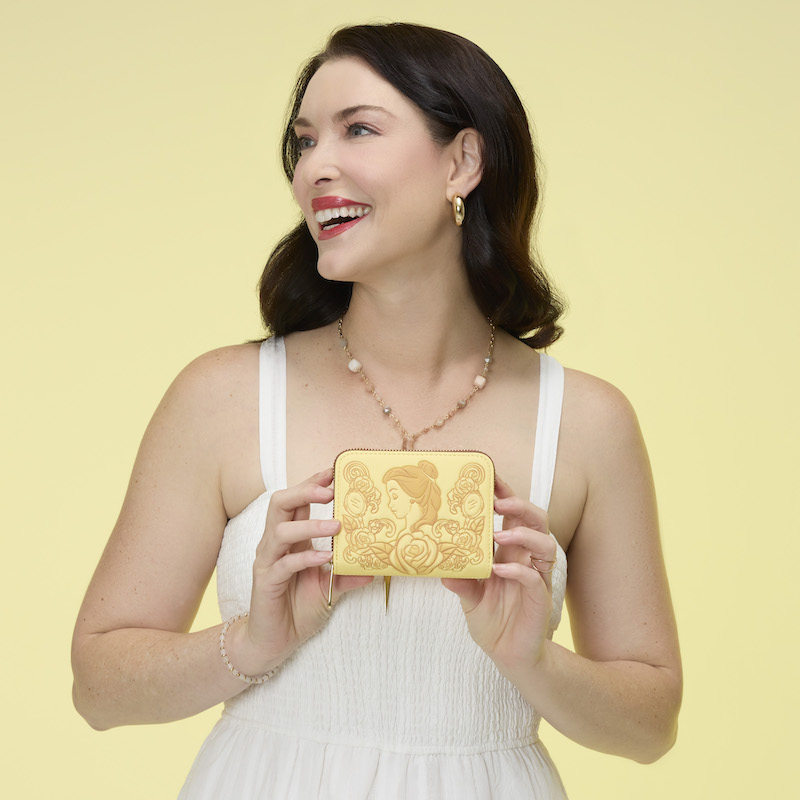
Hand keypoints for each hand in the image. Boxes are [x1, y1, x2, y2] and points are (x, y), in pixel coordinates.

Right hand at [226, 469, 371, 675]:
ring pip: (280, 530)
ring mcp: (268, 562)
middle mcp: (275, 544)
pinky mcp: (266, 582)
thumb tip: (377, 567)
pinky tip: (326, 557)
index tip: (333, 473)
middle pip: (280, 504)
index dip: (311, 485)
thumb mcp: (330, 589)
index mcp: (291, 539)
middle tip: (330, 490)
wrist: (275, 642)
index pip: (296, 502)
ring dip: (310, 524)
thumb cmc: (298, 609)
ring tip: (337, 526)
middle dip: (304, 491)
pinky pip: (284, 563)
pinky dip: (305, 557)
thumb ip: (348, 575)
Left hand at [441, 477, 557, 672]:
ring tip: (500, 534)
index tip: (491, 479)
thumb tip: (439, 566)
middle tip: (499, 502)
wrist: (508, 655)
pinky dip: (519, 570)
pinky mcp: (539, 598)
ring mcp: (536, 577)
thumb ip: (460, 580)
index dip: (507, 496)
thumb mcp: (468, 597)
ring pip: (545, 544)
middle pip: (537, 520)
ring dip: (523, 534)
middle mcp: (527, 558)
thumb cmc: (492, 620)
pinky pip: (534, 577)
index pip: (514, 515)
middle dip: (521, 506)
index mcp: (510, 551)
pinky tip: (500, 569)